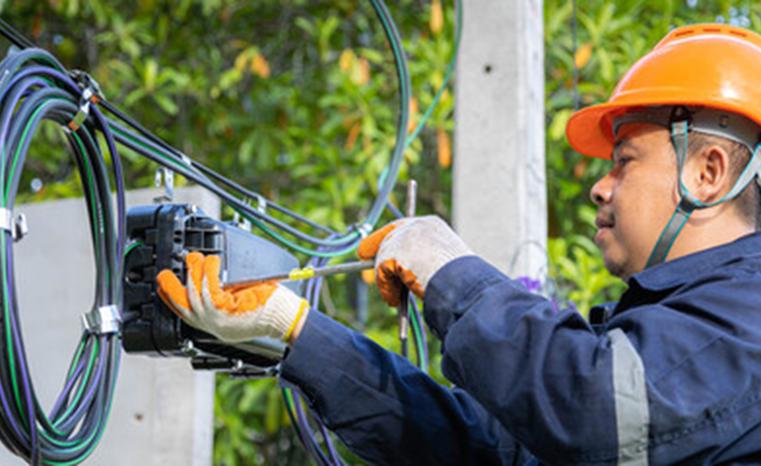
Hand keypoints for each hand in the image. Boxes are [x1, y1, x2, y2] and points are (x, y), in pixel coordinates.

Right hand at [156, 252, 308, 342]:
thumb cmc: (270, 310)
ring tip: (196, 258)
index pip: (185, 314)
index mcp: (215, 325)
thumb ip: (223, 300)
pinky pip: (210, 289)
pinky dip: (208, 272)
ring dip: (194, 273)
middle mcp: (214, 325)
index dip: (170, 299)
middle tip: (167, 272)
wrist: (285, 318)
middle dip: (172, 287)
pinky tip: (211, 261)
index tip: (163, 286)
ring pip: (195, 294)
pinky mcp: (227, 310)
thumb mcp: (240, 308)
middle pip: (184, 305)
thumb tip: (213, 280)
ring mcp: (218, 319)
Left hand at [358, 216, 472, 305]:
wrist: (462, 282)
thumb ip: (420, 261)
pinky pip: (382, 273)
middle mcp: (417, 225)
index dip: (384, 240)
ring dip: (386, 280)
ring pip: (383, 258)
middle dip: (379, 261)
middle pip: (387, 240)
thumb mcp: (441, 265)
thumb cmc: (460, 280)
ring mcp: (405, 237)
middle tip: (379, 281)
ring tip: (394, 297)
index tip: (368, 252)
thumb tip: (399, 274)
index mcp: (432, 225)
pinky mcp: (394, 252)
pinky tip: (394, 300)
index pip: (401, 227)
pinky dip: (386, 288)